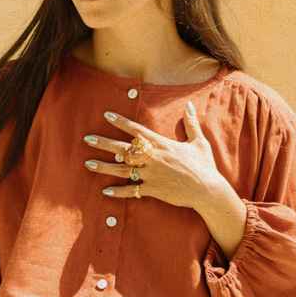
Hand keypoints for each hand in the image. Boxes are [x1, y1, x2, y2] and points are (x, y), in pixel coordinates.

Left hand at [82, 100, 222, 210]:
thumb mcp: (199, 142)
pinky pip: (132, 190)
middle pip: (124, 148)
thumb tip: (189, 105)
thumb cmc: (204, 166)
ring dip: (104, 167)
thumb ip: (191, 123)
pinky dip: (118, 191)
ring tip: (88, 164)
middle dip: (104, 143)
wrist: (208, 190)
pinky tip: (105, 191)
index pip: (137, 130)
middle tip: (87, 139)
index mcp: (162, 144)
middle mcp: (153, 157)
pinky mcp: (153, 189)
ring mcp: (151, 174)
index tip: (106, 115)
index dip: (121, 122)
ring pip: (123, 169)